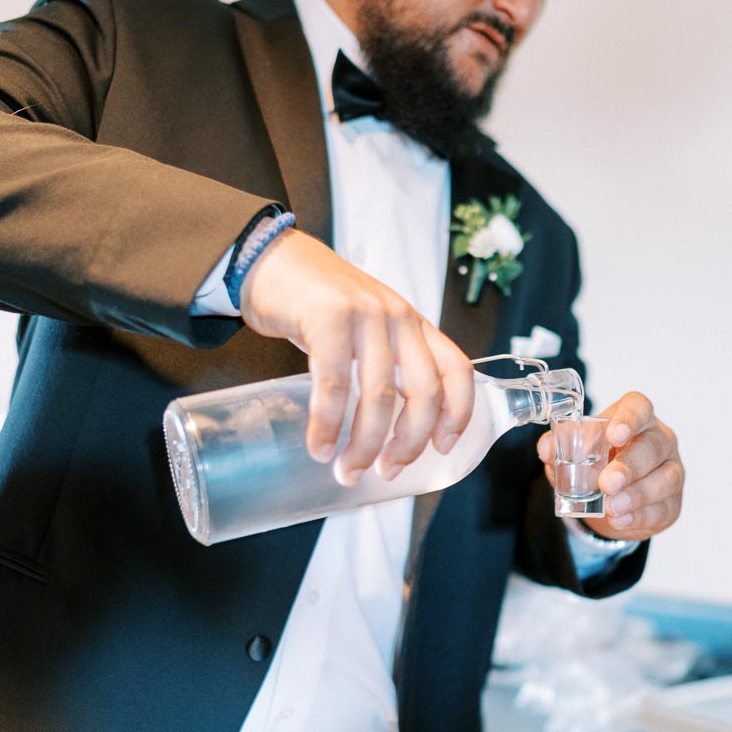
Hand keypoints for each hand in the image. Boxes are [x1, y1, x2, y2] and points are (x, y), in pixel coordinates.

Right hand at [240, 229, 474, 481]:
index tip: (443, 447)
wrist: (271, 260)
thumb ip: (385, 364)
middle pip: (424, 393)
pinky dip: (327, 423)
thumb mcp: (366, 329)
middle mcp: (398, 317)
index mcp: (414, 323)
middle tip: (386, 471)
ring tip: (347, 470)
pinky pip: (335, 384)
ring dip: (364, 444)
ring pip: (379, 396)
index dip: (459, 413)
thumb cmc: (317, 305)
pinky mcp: (328, 316)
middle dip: (408, 443)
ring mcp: (366, 314)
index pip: (457, 369)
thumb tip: (390, 432)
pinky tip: (319, 446)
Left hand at [537, 392, 683, 540]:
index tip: (614, 435)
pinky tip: (620, 519)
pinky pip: (662, 509)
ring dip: (637, 495)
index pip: (639, 408)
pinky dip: (639, 516)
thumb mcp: (576, 450)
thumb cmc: (598, 461)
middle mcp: (659, 440)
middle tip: (607, 483)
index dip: (629, 419)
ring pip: (665, 479)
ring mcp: (671, 471)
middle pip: (652, 447)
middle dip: (629, 467)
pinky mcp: (671, 503)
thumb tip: (546, 448)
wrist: (611, 497)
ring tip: (612, 507)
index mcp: (636, 419)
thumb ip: (560, 445)